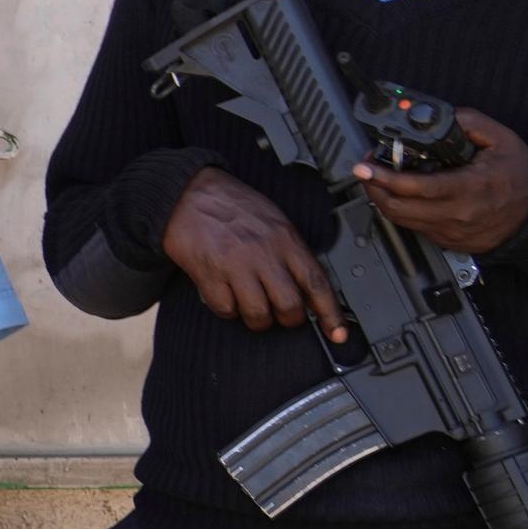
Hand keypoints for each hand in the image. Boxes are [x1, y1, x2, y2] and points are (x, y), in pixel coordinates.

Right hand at [162, 167, 344, 339]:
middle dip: (289, 320)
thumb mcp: (274, 220)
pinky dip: (228, 310)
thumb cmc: (232, 206)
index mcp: (285, 239)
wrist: (188, 194)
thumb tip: (307, 285)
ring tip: (253, 310)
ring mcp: (235, 265)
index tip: (338, 334)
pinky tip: (226, 296)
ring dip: (259, 320)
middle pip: (289, 306)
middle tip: (283, 316)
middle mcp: (264, 253)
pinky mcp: (209, 274)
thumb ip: (291, 251)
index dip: (331, 314)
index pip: (316, 283)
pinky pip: (226, 309)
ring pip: (259, 314)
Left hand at [356, 104, 527, 253]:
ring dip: (383, 199)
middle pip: (398, 207)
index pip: (416, 187)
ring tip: (378, 181)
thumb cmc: (521, 177)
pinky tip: (402, 195)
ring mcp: (450, 231)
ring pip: (401, 221)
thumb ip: (469, 123)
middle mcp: (457, 214)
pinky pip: (414, 228)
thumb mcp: (502, 140)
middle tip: (365, 171)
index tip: (366, 167)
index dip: (384, 178)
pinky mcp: (447, 241)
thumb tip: (441, 116)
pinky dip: (402, 211)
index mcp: (469, 187)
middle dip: (373, 188)